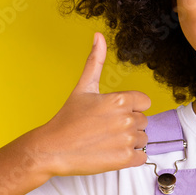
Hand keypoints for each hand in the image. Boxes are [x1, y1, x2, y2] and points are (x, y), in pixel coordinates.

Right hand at [32, 32, 151, 176]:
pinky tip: (111, 152)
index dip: (130, 108)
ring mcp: (127, 140)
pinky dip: (130, 157)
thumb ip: (96, 61)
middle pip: (143, 121)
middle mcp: (127, 119)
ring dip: (129, 142)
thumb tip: (99, 35)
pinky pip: (142, 157)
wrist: (51, 149)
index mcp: (121, 100)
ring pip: (143, 139)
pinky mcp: (125, 159)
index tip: (111, 114)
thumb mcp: (83, 87)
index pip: (144, 102)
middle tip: (104, 128)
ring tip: (106, 141)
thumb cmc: (67, 118)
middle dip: (128, 125)